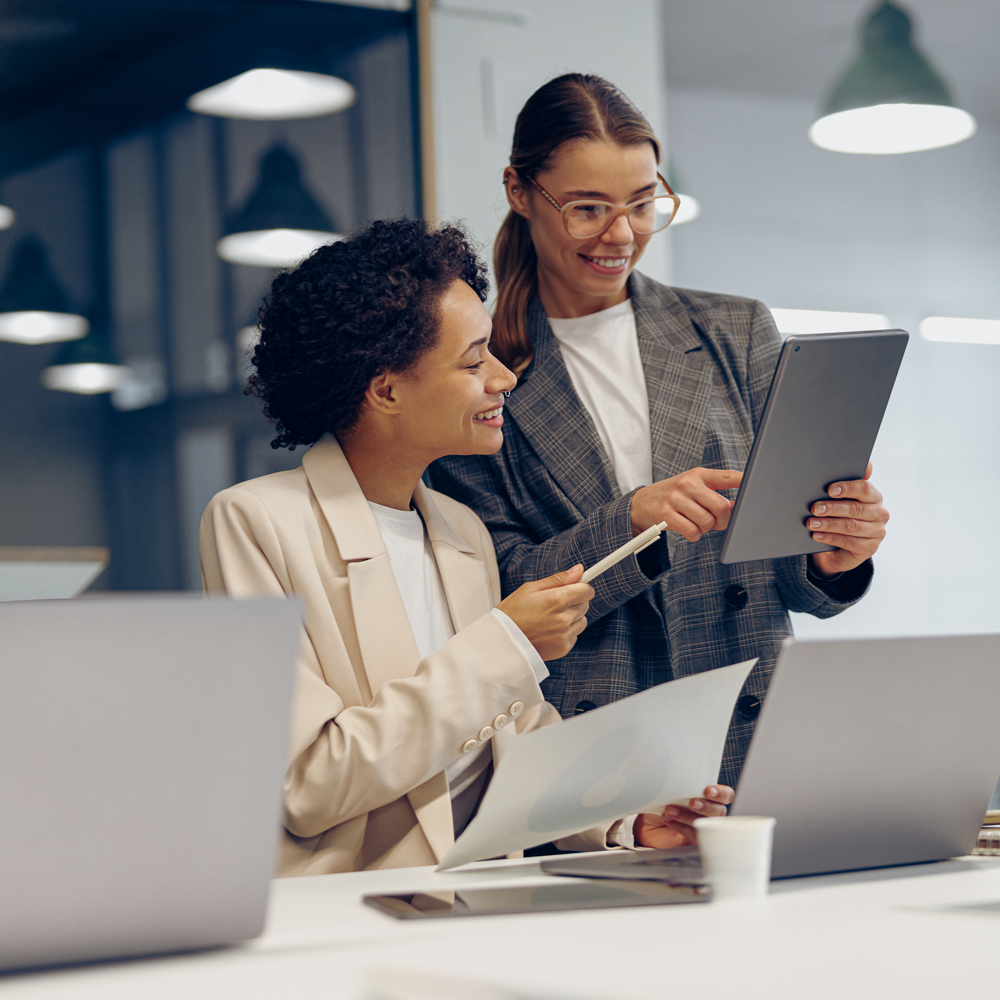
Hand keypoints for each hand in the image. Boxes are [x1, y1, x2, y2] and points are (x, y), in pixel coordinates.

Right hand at [497, 564, 593, 660]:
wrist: (503, 641)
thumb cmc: (513, 612)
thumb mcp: (530, 588)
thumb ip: (558, 579)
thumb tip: (578, 570)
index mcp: (558, 599)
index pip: (587, 590)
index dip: (581, 587)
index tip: (574, 588)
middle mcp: (565, 618)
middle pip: (585, 605)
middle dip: (574, 602)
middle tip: (554, 604)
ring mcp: (565, 635)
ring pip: (582, 621)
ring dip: (572, 618)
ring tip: (550, 618)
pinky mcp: (563, 648)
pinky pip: (574, 636)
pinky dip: (566, 633)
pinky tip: (549, 631)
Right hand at [630, 468, 743, 541]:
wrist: (639, 504)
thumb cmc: (673, 497)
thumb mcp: (693, 489)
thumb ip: (715, 495)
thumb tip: (740, 506)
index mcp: (698, 475)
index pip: (727, 476)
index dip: (745, 482)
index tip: (757, 486)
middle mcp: (687, 484)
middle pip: (722, 507)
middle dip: (723, 521)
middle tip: (717, 522)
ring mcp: (675, 499)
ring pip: (707, 522)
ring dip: (706, 529)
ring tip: (697, 523)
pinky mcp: (665, 515)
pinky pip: (692, 532)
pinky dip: (694, 536)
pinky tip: (688, 529)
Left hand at [633, 785, 734, 848]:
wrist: (646, 820)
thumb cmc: (660, 800)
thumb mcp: (670, 788)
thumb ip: (680, 785)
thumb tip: (679, 779)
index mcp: (707, 795)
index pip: (725, 795)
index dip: (721, 793)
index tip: (708, 790)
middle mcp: (708, 811)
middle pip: (719, 811)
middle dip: (706, 806)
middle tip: (692, 803)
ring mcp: (703, 826)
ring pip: (706, 823)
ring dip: (688, 816)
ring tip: (669, 810)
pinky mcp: (694, 839)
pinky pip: (693, 835)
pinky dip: (680, 826)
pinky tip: (668, 819)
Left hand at [807, 462, 888, 577]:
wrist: (838, 549)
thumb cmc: (839, 518)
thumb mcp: (840, 501)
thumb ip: (843, 486)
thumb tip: (852, 467)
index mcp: (874, 497)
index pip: (865, 488)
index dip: (847, 488)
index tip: (830, 490)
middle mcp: (879, 513)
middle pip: (855, 508)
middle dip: (832, 508)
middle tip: (815, 508)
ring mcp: (877, 532)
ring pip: (850, 526)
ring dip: (828, 524)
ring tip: (811, 523)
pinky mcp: (870, 548)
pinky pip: (848, 542)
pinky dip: (830, 537)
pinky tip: (817, 535)